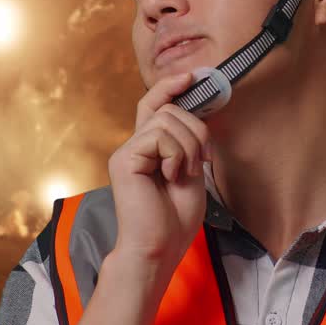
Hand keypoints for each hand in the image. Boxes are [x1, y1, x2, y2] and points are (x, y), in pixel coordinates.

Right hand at [107, 72, 211, 275]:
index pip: (154, 104)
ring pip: (167, 120)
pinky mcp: (124, 159)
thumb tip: (197, 112)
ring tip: (183, 174)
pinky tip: (170, 176)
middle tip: (200, 162)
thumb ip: (189, 143)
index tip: (191, 76)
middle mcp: (134, 146)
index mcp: (149, 149)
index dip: (169, 86)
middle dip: (196, 131)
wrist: (159, 248)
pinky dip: (175, 154)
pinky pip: (159, 135)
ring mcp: (127, 151)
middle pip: (169, 109)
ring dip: (188, 146)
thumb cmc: (175, 219)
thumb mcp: (191, 171)